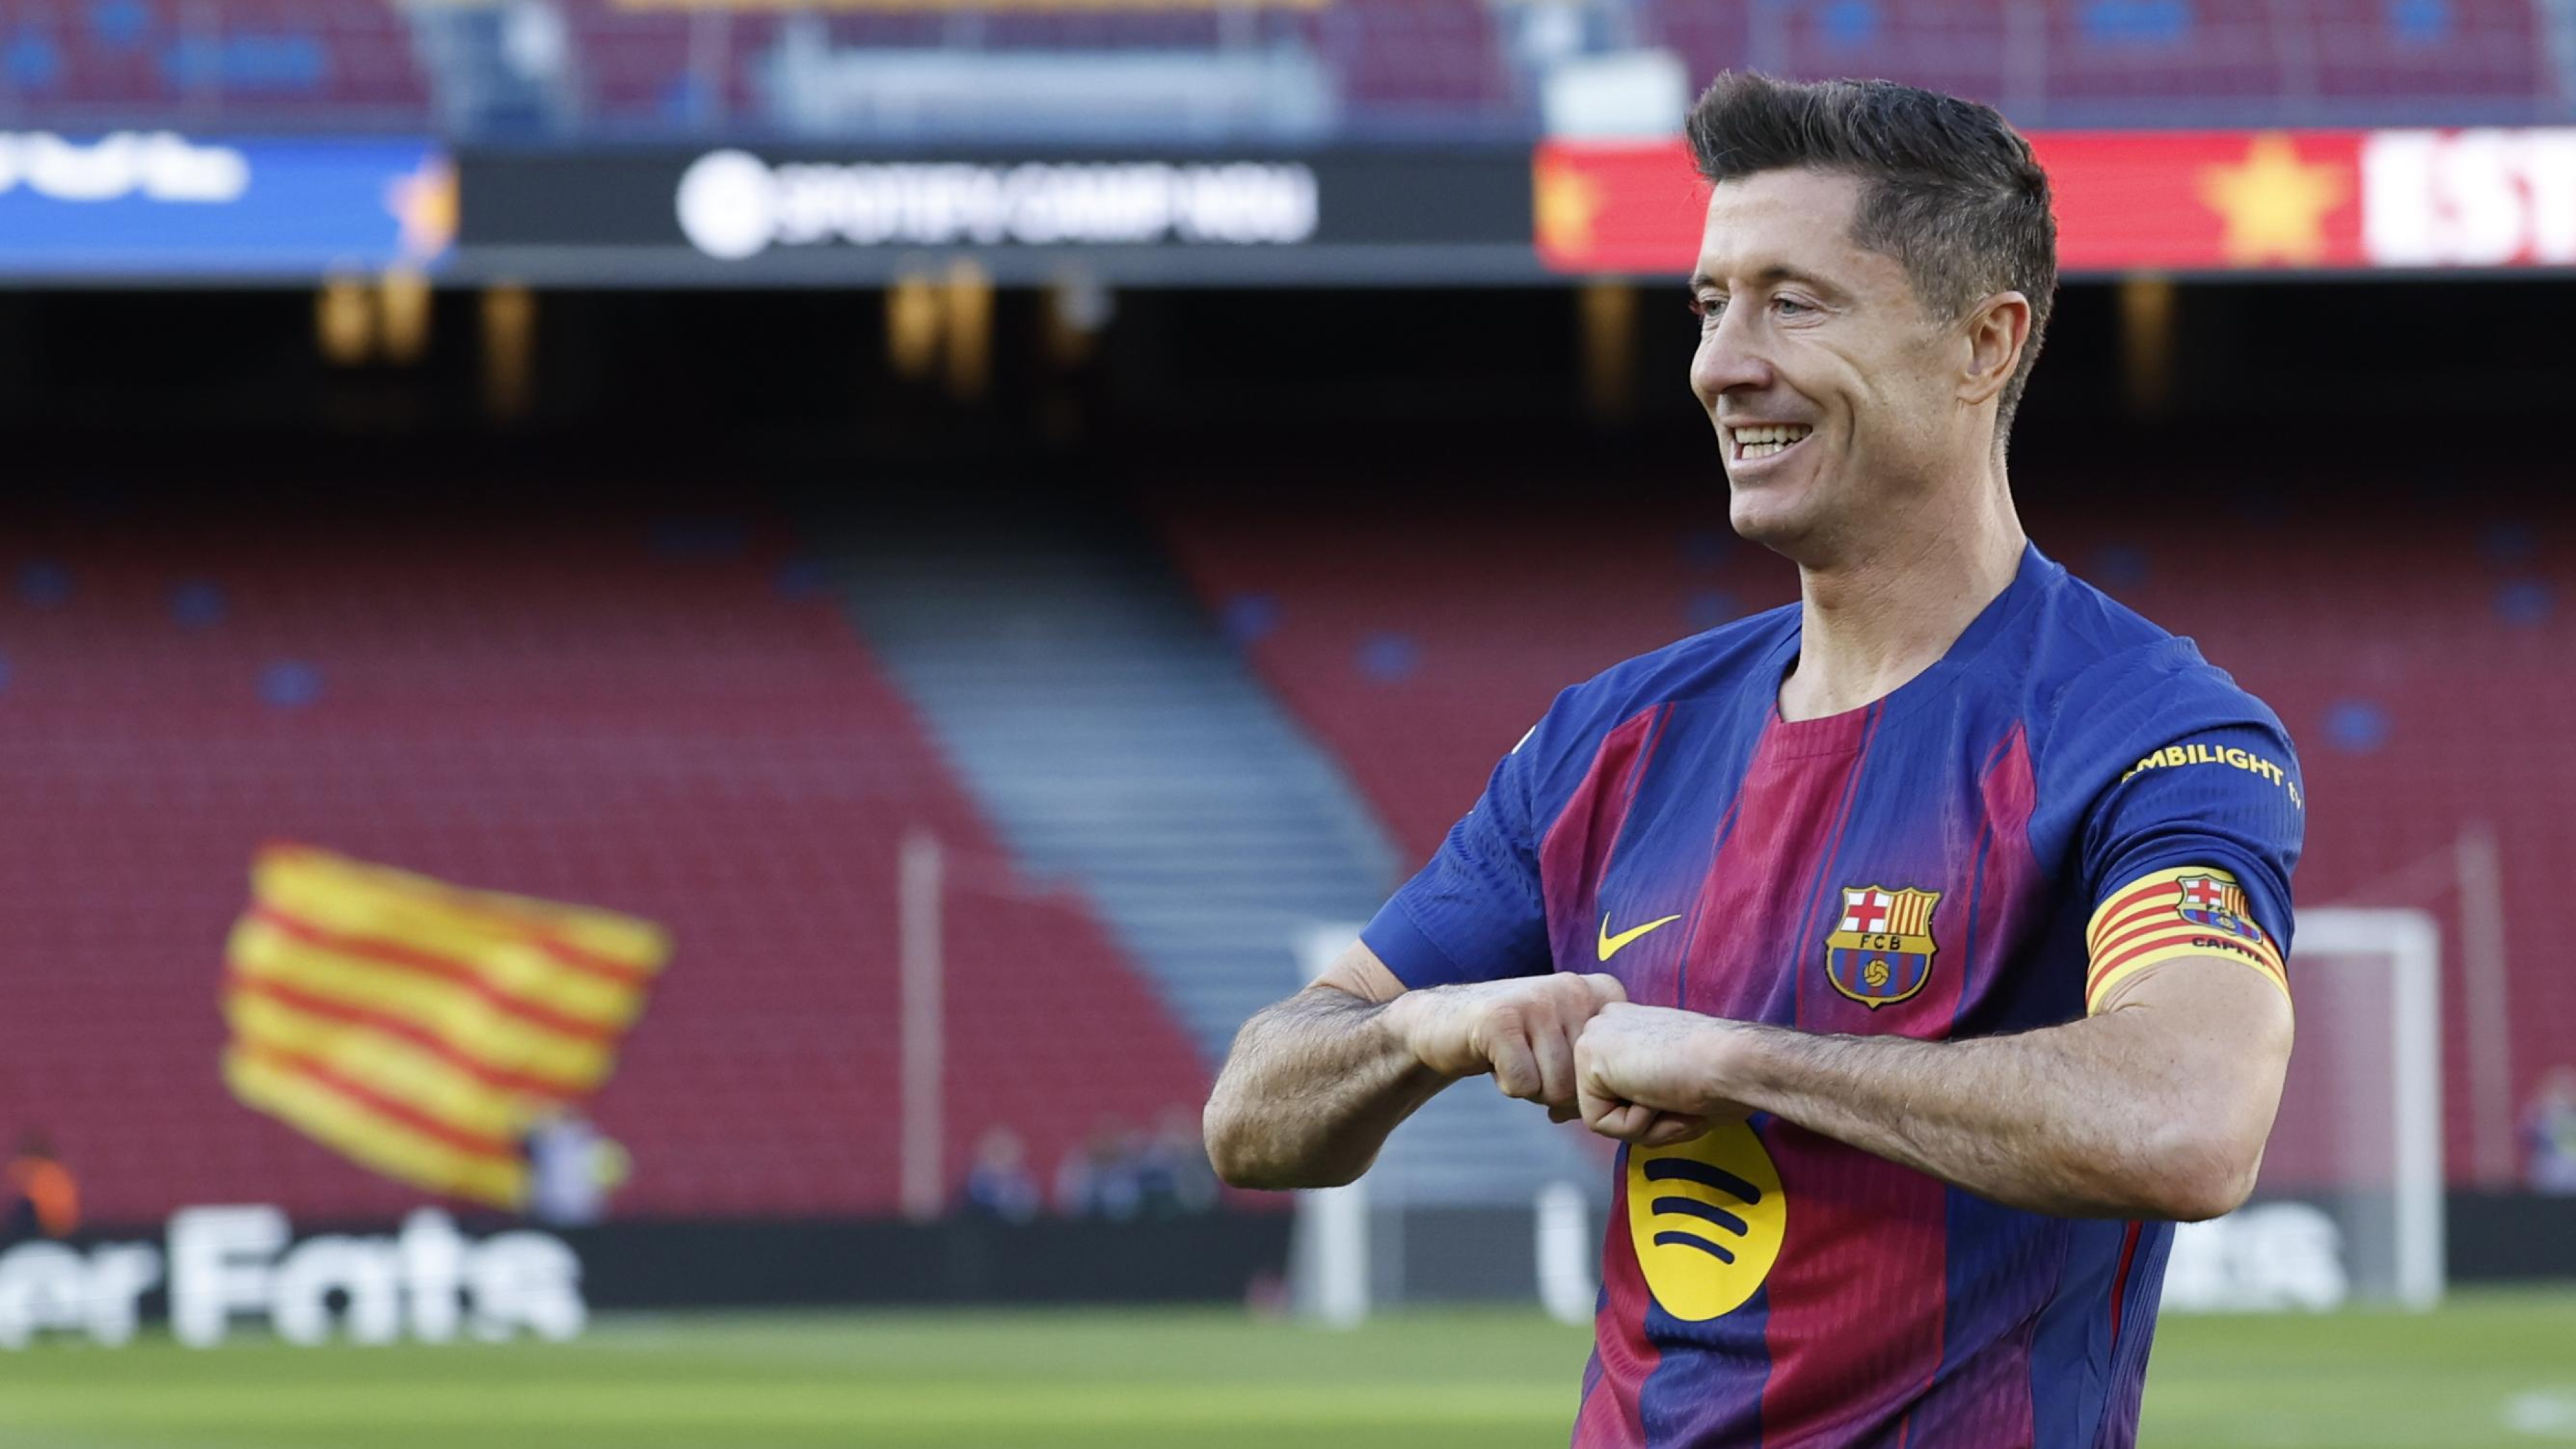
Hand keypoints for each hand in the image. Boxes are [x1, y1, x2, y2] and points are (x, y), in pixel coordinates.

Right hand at [1386, 973, 1627, 1113]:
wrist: (1446, 1023)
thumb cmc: (1520, 1043)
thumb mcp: (1572, 1039)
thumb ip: (1607, 1060)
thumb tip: (1632, 1114)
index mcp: (1602, 991)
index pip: (1617, 1071)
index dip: (1587, 1085)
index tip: (1561, 1064)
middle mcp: (1575, 988)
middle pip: (1585, 1083)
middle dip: (1557, 1090)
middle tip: (1532, 1063)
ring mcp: (1539, 999)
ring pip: (1556, 1088)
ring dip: (1531, 1088)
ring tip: (1516, 1058)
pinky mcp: (1502, 1019)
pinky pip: (1522, 1085)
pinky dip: (1507, 1085)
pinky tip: (1496, 1058)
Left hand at [1574, 1003, 1751, 1146]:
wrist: (1736, 1062)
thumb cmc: (1718, 1079)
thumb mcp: (1660, 1088)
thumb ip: (1618, 1097)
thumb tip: (1554, 1114)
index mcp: (1622, 1026)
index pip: (1606, 1088)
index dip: (1636, 1109)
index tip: (1672, 1093)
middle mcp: (1601, 1025)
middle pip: (1602, 1105)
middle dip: (1643, 1117)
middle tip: (1680, 1093)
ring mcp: (1592, 1037)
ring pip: (1600, 1117)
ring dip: (1642, 1124)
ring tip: (1672, 1094)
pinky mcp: (1589, 1058)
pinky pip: (1600, 1124)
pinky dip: (1636, 1125)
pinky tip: (1660, 1094)